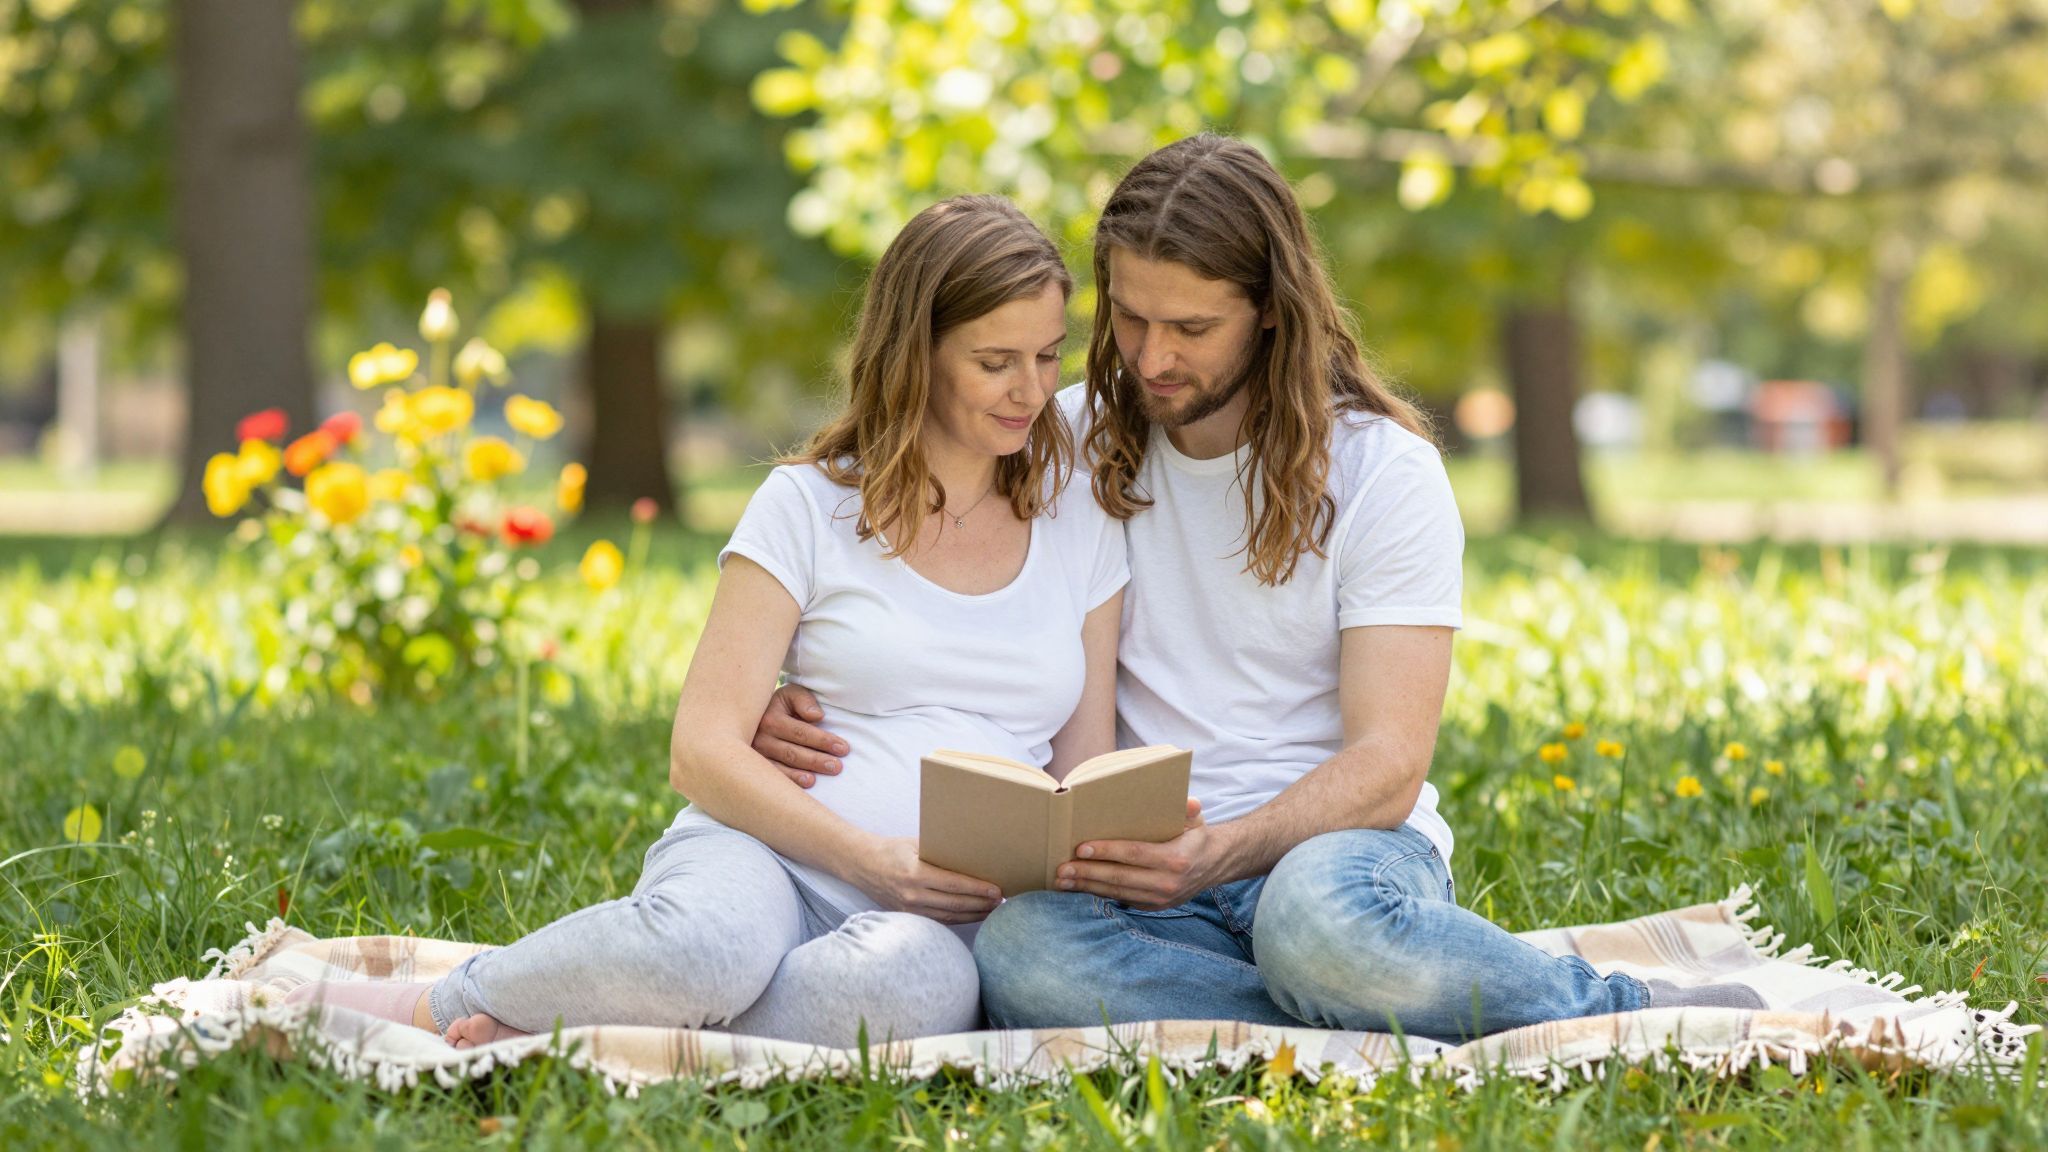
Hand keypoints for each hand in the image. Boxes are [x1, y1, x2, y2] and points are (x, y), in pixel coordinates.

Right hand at [752, 684, 847, 788]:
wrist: (756, 715)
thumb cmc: (782, 706)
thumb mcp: (792, 694)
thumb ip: (804, 700)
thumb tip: (817, 716)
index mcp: (771, 718)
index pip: (801, 732)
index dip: (823, 740)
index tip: (843, 748)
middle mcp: (760, 738)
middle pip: (793, 752)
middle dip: (817, 760)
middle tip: (838, 766)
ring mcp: (756, 756)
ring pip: (783, 767)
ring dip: (804, 774)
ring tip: (821, 778)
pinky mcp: (756, 769)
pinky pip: (774, 777)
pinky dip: (790, 782)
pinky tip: (806, 784)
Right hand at [854, 838, 1002, 924]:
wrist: (861, 865)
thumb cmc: (891, 850)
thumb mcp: (916, 844)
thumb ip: (940, 853)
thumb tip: (971, 857)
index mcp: (915, 873)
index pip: (954, 885)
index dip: (978, 889)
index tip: (997, 890)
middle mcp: (912, 894)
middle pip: (955, 904)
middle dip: (981, 903)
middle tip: (1001, 901)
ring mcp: (909, 908)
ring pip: (949, 916)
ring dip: (973, 914)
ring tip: (992, 910)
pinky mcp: (908, 916)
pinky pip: (938, 921)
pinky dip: (958, 919)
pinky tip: (972, 915)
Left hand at [1055, 799, 1218, 910]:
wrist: (1214, 865)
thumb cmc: (1196, 837)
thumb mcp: (1195, 821)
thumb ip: (1189, 811)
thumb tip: (1190, 801)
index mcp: (1175, 859)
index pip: (1134, 854)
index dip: (1106, 851)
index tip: (1081, 848)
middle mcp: (1166, 883)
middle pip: (1119, 877)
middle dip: (1087, 873)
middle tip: (1061, 868)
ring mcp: (1159, 898)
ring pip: (1116, 892)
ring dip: (1086, 886)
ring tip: (1062, 880)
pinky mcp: (1153, 906)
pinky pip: (1121, 899)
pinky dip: (1098, 893)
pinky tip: (1078, 887)